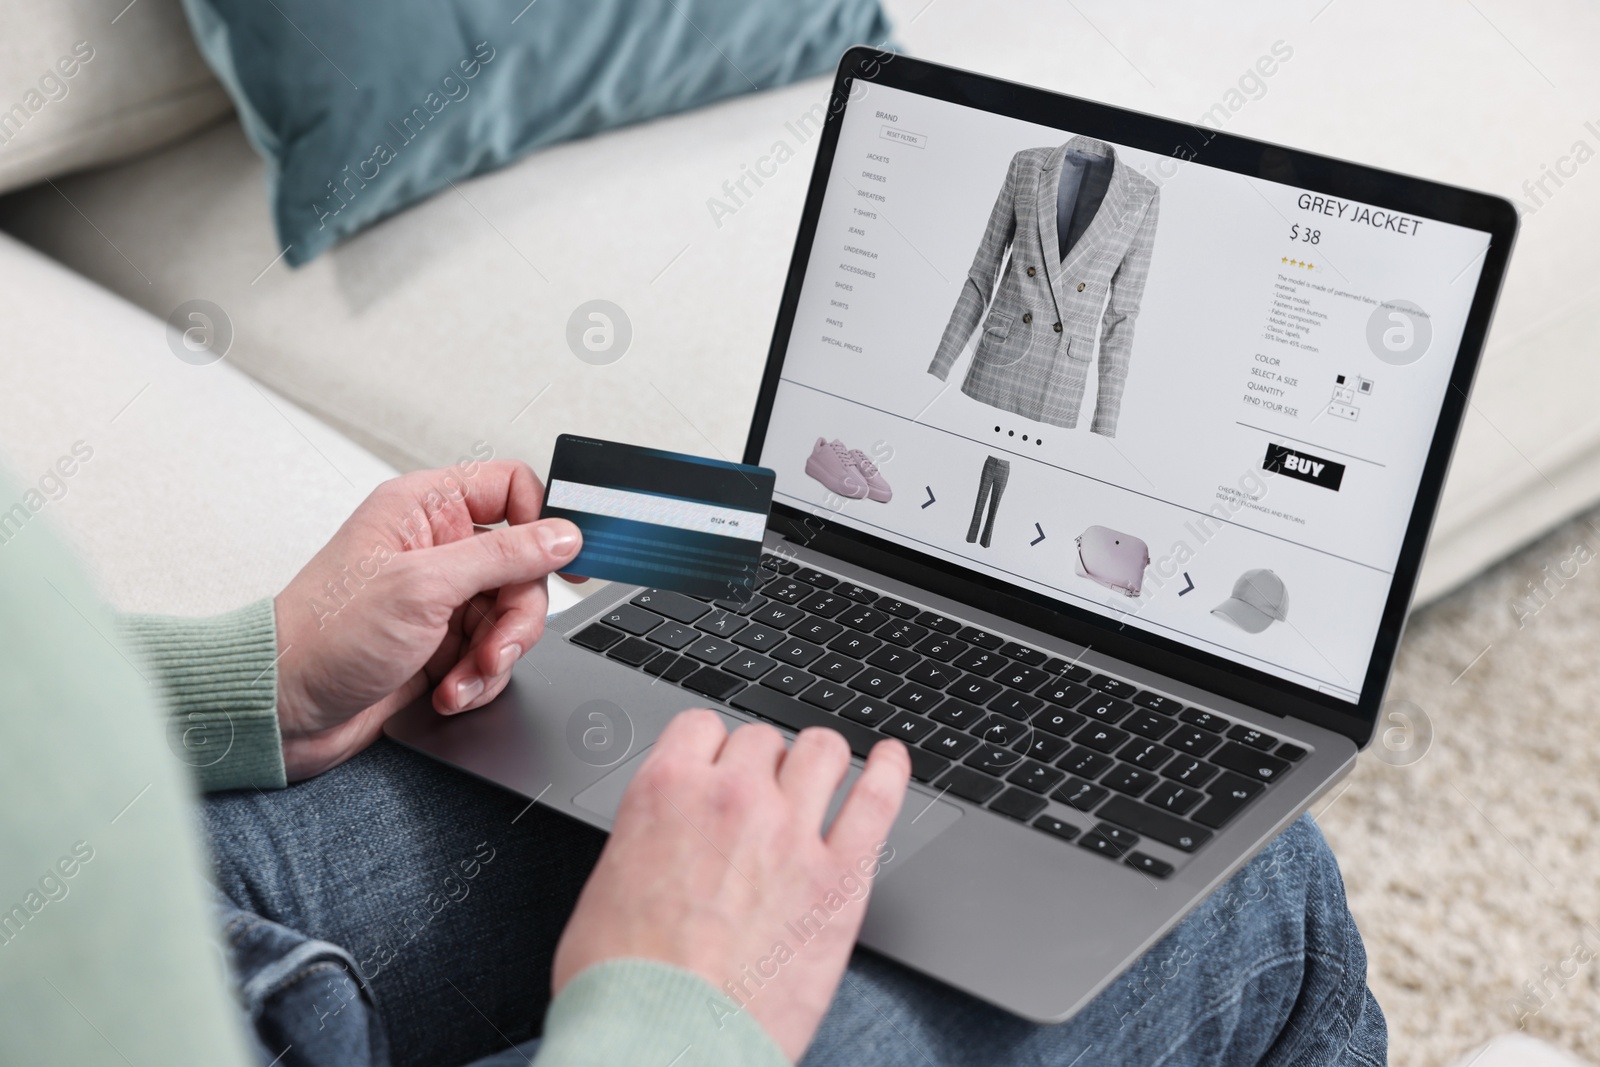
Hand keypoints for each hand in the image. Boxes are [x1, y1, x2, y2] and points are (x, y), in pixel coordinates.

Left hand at [273, 460, 581, 779]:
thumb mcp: (424, 586)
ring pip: (512, 616)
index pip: (511, 488)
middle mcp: (436, 549)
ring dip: (496, 655)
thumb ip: (503, 555)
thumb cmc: (324, 637)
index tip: (568, 560)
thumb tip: (562, 535)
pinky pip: (493, 654)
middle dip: (516, 615)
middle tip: (496, 644)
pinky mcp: (442, 644)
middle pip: (523, 565)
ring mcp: (441, 599)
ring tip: (461, 676)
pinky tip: (447, 691)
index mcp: (424, 509)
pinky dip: (478, 679)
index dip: (545, 521)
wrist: (284, 711)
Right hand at [551, 712, 910, 1060]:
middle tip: (765, 795)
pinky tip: (890, 760)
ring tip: (824, 774)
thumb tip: (666, 838)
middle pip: (763, 740)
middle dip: (763, 763)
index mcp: (666, 791)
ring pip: (821, 752)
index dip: (714, 749)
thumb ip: (649, 838)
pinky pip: (877, 801)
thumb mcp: (608, 884)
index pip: (703, 727)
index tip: (722, 765)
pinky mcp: (840, 879)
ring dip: (819, 760)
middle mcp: (732, 798)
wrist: (660, 1043)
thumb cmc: (622, 983)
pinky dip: (889, 772)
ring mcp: (791, 834)